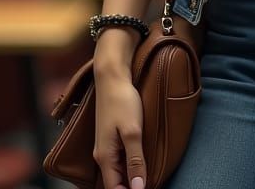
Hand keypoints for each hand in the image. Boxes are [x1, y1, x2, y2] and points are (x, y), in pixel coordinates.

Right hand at [93, 69, 146, 188]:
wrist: (112, 78)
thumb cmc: (122, 102)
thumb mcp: (132, 132)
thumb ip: (135, 160)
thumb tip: (138, 188)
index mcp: (105, 157)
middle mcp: (102, 156)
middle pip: (115, 183)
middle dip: (130, 186)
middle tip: (152, 182)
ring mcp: (105, 146)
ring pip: (117, 172)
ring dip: (130, 177)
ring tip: (147, 177)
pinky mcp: (110, 138)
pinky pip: (118, 160)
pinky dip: (128, 165)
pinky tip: (140, 162)